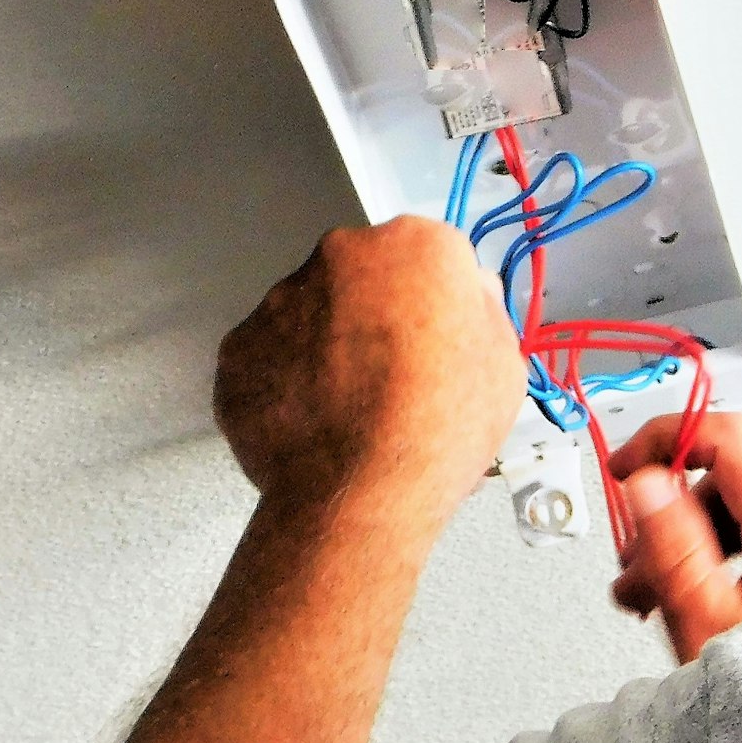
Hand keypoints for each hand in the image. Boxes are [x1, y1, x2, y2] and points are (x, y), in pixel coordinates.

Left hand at [214, 217, 525, 518]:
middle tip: (393, 376)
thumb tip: (465, 294)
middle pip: (363, 274)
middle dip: (375, 313)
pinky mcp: (237, 346)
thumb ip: (483, 309)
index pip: (427, 255)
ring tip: (351, 408)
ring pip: (312, 312)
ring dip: (329, 345)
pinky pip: (270, 354)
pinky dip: (288, 380)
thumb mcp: (504, 366)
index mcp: (415, 245)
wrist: (358, 496)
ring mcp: (280, 298)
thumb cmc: (438, 431)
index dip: (433, 301)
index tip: (433, 338)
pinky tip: (315, 421)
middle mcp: (341, 253)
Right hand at [609, 414, 741, 663]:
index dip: (666, 439)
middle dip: (672, 516)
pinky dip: (738, 558)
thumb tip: (648, 483)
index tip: (627, 465)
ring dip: (699, 542)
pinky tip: (710, 600)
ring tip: (661, 599)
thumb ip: (672, 542)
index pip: (729, 436)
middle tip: (634, 568)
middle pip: (734, 481)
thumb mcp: (705, 625)